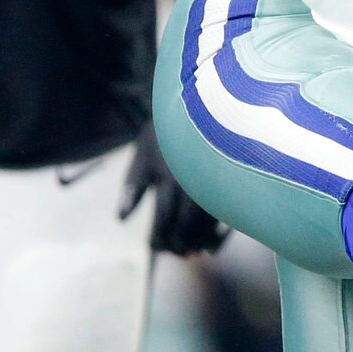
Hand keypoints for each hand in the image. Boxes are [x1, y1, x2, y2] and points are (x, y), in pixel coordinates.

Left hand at [120, 122, 226, 255]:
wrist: (202, 99)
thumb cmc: (168, 127)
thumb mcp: (144, 149)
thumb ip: (132, 184)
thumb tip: (121, 219)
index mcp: (169, 175)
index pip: (163, 218)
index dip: (158, 237)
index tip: (154, 246)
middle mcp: (193, 181)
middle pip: (186, 225)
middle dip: (179, 243)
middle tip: (175, 253)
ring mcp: (215, 181)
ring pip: (208, 222)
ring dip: (199, 241)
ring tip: (191, 251)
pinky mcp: (231, 181)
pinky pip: (227, 214)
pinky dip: (220, 233)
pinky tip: (213, 244)